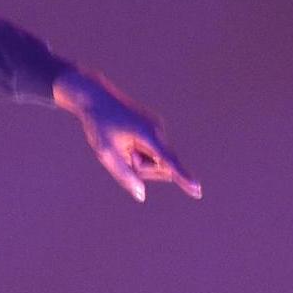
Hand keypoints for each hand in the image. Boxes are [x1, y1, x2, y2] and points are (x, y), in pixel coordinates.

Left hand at [52, 70, 200, 203]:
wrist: (96, 97)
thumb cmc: (99, 125)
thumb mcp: (106, 153)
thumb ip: (124, 175)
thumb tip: (141, 195)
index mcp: (148, 135)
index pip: (168, 162)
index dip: (182, 177)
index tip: (197, 190)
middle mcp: (158, 130)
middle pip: (160, 167)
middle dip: (143, 168)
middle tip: (123, 153)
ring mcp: (158, 129)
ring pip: (156, 160)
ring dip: (140, 161)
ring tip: (123, 145)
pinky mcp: (154, 129)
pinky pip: (152, 152)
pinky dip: (139, 153)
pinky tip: (126, 139)